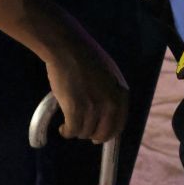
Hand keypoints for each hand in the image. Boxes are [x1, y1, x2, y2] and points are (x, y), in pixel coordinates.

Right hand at [41, 11, 128, 143]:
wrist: (68, 47)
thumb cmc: (86, 57)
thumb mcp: (109, 75)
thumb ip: (111, 94)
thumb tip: (107, 114)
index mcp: (121, 94)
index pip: (118, 126)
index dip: (107, 134)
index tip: (97, 137)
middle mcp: (110, 103)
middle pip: (103, 133)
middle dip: (91, 134)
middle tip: (81, 130)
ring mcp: (93, 107)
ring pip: (85, 132)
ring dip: (76, 131)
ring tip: (68, 123)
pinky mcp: (75, 109)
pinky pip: (72, 130)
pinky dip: (67, 132)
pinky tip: (63, 128)